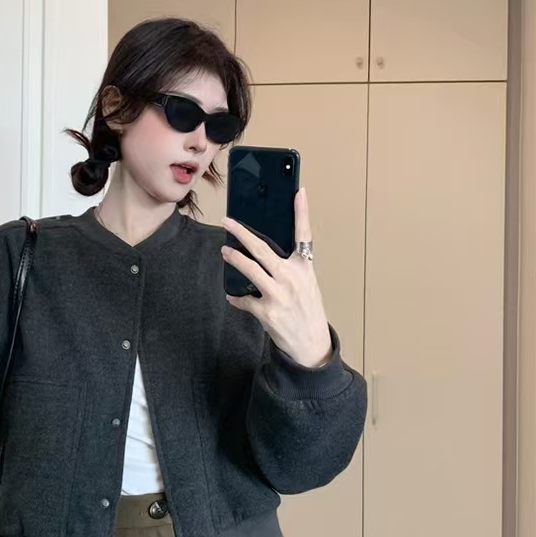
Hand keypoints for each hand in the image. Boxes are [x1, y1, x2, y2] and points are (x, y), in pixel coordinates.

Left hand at [220, 187, 331, 368]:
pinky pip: (244, 299)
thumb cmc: (307, 310)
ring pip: (249, 269)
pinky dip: (236, 297)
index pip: (304, 235)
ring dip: (233, 259)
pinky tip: (233, 297)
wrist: (311, 343)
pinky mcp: (267, 312)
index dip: (301, 212)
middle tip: (228, 222)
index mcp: (304, 268)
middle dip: (242, 233)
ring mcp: (279, 295)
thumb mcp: (306, 284)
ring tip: (224, 252)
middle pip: (262, 249)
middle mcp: (292, 278)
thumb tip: (265, 254)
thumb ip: (290, 267)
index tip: (298, 192)